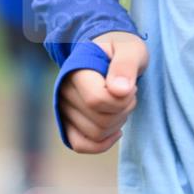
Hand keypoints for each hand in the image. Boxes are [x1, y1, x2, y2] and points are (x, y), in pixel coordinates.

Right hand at [59, 31, 148, 153]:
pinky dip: (101, 144)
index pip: (96, 100)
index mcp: (75, 70)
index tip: (130, 86)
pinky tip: (115, 131)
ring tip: (120, 104)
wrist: (106, 53)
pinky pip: (80, 144)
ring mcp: (63, 108)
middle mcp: (63, 91)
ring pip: (95, 134)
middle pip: (99, 120)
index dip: (122, 100)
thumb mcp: (130, 48)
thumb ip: (125, 65)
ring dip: (117, 123)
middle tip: (128, 93)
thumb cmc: (120, 49)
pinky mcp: (67, 122)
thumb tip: (119, 90)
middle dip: (124, 110)